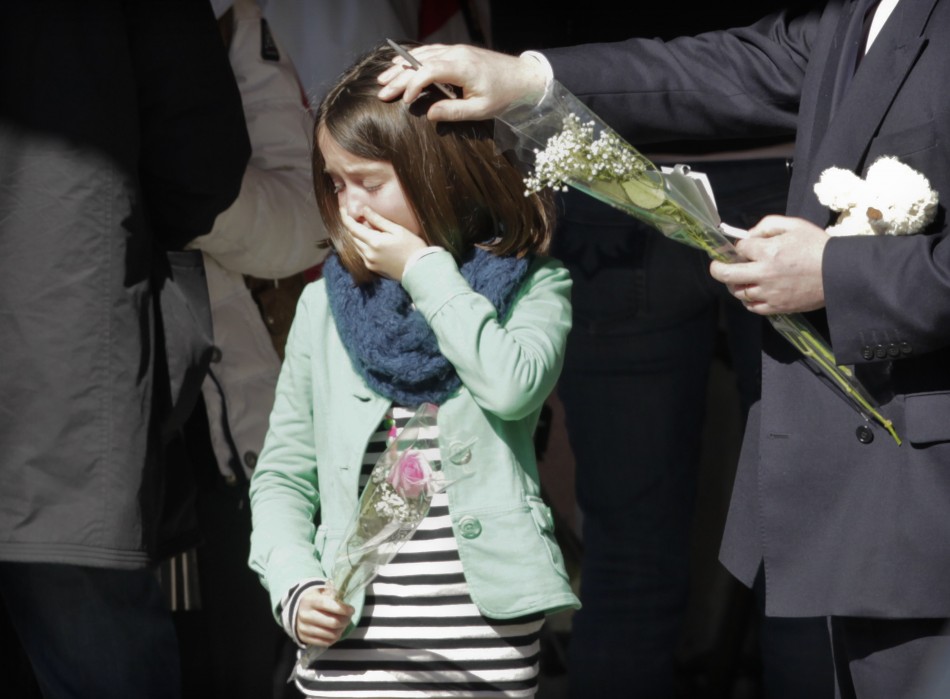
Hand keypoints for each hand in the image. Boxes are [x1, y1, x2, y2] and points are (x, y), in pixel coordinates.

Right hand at [295, 586, 353, 646]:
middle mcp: (304, 615)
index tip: (352, 610)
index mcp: (309, 601)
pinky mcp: (304, 639)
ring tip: (343, 624)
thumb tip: (346, 600)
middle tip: (349, 618)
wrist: (298, 611)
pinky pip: (326, 643)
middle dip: (345, 620)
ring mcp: (303, 628)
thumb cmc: (315, 600)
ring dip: (342, 630)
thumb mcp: (321, 592)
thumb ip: (333, 595)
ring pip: (331, 634)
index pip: (327, 604)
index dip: (342, 608)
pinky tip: (336, 631)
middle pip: (332, 622)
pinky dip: (335, 638)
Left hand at [341, 206, 427, 280]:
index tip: (343, 209)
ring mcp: (369, 262)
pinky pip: (362, 254)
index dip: (345, 217)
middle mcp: (368, 253)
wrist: (419, 269)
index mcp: (373, 242)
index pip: (352, 227)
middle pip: (353, 237)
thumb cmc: (412, 247)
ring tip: (365, 227)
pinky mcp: (373, 268)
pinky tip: (372, 241)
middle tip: (357, 216)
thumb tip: (364, 210)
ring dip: (358, 236)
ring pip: (357, 246)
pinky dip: (363, 245)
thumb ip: (378, 220)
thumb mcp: (397, 230)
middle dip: (353, 226)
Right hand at [377, 44, 547, 121]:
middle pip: (421, 61)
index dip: (413, 84)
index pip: (430, 70)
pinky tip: (400, 65)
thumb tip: (428, 115)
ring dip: (402, 66)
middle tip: (381, 91)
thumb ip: (454, 112)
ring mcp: (456, 50)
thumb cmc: (503, 96)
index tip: (404, 101)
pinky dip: (413, 59)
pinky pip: (430, 52)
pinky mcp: (456, 52)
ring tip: (384, 78)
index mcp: (463, 68)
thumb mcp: (480, 110)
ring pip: (422, 55)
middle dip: (399, 77)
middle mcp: (457, 54)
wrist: (522, 77)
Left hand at [709, 215, 828, 314]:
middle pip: (725, 274)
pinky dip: (748, 300)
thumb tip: (749, 235)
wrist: (839, 273)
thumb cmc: (818, 246)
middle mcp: (764, 274)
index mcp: (768, 252)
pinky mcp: (776, 307)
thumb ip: (768, 225)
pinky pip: (752, 307)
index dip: (740, 246)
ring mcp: (769, 293)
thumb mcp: (795, 225)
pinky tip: (753, 292)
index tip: (744, 247)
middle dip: (717, 268)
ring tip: (741, 278)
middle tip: (717, 265)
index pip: (740, 249)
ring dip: (735, 284)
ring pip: (738, 292)